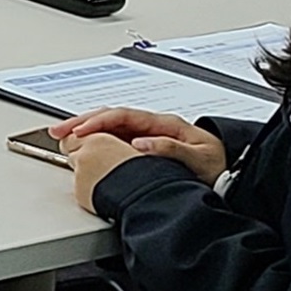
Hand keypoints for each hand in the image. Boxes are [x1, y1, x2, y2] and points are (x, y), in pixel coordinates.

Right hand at [59, 113, 225, 210]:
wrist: (231, 175)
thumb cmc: (217, 167)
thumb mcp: (199, 159)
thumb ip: (171, 149)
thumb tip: (140, 143)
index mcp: (164, 124)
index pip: (123, 115)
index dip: (99, 121)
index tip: (80, 132)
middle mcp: (153, 126)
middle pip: (110, 116)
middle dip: (81, 121)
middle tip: (58, 131)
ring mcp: (147, 135)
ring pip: (109, 126)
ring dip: (84, 129)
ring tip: (63, 136)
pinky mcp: (144, 147)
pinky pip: (114, 138)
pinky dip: (94, 139)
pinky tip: (82, 145)